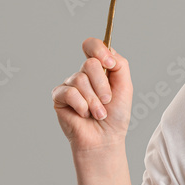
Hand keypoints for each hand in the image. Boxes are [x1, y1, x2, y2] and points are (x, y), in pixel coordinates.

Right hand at [51, 38, 133, 153]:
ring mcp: (70, 84)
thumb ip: (120, 65)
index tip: (110, 64)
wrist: (105, 138)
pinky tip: (84, 115)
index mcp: (100, 68)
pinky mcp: (59, 97)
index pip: (92, 46)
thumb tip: (108, 52)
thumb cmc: (116, 115)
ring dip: (94, 101)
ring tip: (99, 114)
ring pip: (80, 79)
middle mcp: (84, 74)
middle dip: (103, 86)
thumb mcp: (126, 87)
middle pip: (90, 63)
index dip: (100, 50)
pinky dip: (82, 106)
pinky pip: (69, 93)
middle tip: (107, 101)